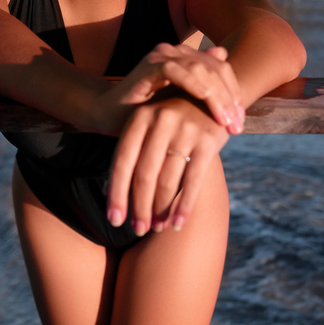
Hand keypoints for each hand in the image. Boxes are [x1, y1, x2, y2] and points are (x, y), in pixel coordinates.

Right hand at [100, 43, 244, 134]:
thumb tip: (227, 70)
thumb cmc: (149, 114)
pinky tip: (204, 104)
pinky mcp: (148, 65)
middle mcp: (176, 52)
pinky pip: (175, 71)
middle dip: (229, 98)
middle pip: (215, 68)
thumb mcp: (182, 107)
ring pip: (200, 68)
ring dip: (216, 95)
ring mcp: (162, 56)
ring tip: (224, 121)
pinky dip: (193, 86)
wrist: (111, 116)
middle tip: (237, 125)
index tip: (241, 122)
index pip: (221, 69)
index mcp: (187, 59)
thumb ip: (205, 94)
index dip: (234, 93)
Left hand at [106, 95, 229, 234]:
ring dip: (161, 210)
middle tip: (139, 229)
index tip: (115, 221)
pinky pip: (193, 181)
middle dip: (140, 207)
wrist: (212, 95)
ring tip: (158, 228)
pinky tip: (177, 223)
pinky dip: (184, 206)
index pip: (122, 162)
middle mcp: (161, 120)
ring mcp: (186, 129)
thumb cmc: (171, 119)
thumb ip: (133, 152)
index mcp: (140, 118)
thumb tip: (111, 194)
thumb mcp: (148, 124)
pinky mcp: (209, 140)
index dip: (117, 194)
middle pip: (144, 175)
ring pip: (168, 181)